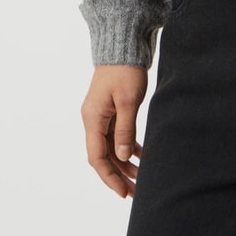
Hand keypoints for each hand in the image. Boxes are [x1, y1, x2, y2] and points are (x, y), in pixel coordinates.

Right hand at [81, 64, 148, 197]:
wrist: (124, 43)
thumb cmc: (125, 69)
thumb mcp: (127, 100)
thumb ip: (125, 130)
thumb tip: (123, 157)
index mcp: (93, 118)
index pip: (97, 157)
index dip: (110, 177)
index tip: (124, 192)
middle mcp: (94, 119)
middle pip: (104, 155)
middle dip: (119, 175)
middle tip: (136, 192)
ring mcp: (102, 114)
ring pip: (111, 147)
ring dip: (125, 163)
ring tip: (142, 178)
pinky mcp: (112, 109)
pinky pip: (117, 134)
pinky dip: (128, 146)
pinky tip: (141, 156)